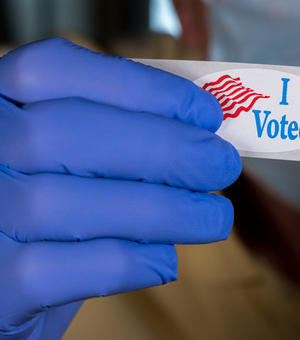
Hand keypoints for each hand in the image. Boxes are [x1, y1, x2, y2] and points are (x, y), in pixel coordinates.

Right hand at [0, 38, 239, 339]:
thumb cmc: (38, 221)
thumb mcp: (61, 164)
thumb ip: (114, 138)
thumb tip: (203, 128)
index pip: (52, 70)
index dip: (139, 88)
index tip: (206, 111)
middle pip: (66, 132)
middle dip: (163, 148)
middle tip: (222, 165)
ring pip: (69, 203)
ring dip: (162, 209)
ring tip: (213, 217)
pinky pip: (65, 269)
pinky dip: (129, 261)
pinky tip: (165, 260)